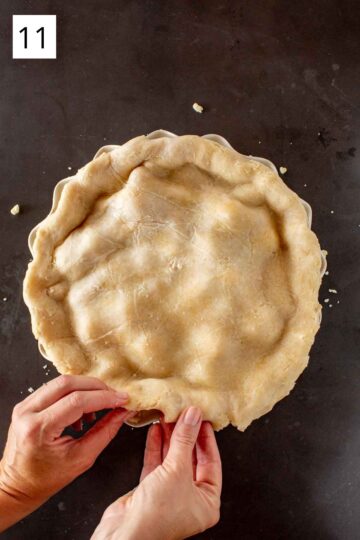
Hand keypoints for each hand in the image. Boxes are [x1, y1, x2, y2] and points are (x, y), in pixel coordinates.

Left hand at [0, 375, 133, 530]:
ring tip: (96, 408)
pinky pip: (54, 388)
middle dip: (96, 387)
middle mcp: (28, 412)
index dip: (104, 397)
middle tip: (114, 397)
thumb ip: (105, 431)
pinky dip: (73, 393)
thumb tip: (123, 412)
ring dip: (85, 389)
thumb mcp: (82, 458)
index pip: (77, 401)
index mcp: (39, 429)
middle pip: (68, 383)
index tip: (123, 399)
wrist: (18, 485)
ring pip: (61, 382)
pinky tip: (81, 411)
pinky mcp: (26, 403)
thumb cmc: (47, 478)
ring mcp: (24, 405)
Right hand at [92, 407, 221, 539]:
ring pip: (173, 460)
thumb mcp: (176, 470)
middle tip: (183, 414)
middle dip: (185, 435)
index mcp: (207, 503)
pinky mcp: (150, 492)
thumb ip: (185, 439)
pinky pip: (157, 465)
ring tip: (168, 416)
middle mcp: (190, 500)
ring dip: (169, 438)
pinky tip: (156, 430)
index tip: (201, 418)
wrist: (123, 535)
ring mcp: (170, 496)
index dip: (206, 438)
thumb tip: (194, 415)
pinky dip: (156, 447)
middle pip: (191, 459)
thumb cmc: (156, 515)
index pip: (212, 462)